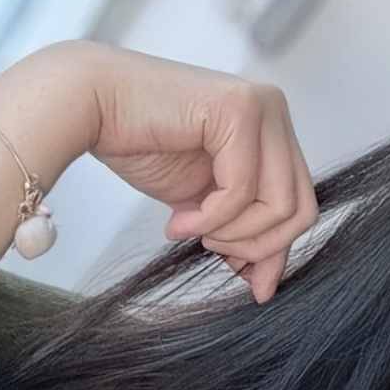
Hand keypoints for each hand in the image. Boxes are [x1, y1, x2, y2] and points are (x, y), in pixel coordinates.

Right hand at [82, 41, 317, 303]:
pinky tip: (178, 218)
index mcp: (273, 130)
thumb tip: (267, 283)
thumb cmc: (140, 146)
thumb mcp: (206, 201)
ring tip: (190, 230)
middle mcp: (276, 112)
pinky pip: (243, 190)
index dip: (278, 250)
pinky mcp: (239, 109)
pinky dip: (211, 217)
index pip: (300, 203)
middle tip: (212, 250)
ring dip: (232, 233)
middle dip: (258, 246)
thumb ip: (242, 229)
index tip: (252, 285)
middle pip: (301, 208)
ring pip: (281, 204)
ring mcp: (262, 107)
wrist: (88, 105)